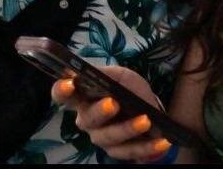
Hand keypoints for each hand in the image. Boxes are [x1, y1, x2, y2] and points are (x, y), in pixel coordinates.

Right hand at [51, 66, 172, 162]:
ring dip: (127, 129)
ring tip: (146, 120)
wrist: (150, 110)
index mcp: (82, 98)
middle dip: (99, 112)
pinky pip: (131, 152)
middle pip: (86, 119)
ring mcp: (101, 138)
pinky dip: (147, 147)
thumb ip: (106, 74)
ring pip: (109, 137)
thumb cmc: (128, 89)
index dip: (61, 90)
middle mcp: (86, 120)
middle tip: (113, 103)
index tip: (69, 83)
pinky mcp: (118, 152)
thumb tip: (91, 72)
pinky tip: (162, 141)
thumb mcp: (120, 76)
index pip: (61, 95)